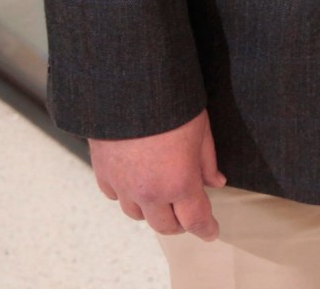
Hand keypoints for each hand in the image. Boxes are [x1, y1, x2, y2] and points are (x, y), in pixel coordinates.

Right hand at [89, 109, 226, 239]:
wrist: (128, 88)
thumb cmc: (171, 105)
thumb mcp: (201, 131)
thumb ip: (207, 162)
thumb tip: (216, 182)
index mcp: (178, 183)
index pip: (195, 219)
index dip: (206, 229)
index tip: (211, 231)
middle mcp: (149, 192)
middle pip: (165, 225)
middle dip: (181, 224)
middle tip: (191, 214)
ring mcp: (123, 186)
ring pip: (138, 214)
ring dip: (153, 210)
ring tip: (165, 196)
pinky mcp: (103, 174)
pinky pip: (116, 196)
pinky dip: (128, 195)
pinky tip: (138, 181)